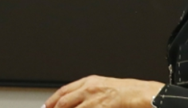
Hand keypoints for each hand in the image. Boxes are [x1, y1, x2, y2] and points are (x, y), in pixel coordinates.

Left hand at [44, 75, 164, 107]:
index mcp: (89, 82)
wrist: (140, 94)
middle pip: (64, 102)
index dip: (52, 100)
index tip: (47, 106)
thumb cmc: (126, 91)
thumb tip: (74, 101)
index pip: (64, 91)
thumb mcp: (103, 86)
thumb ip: (88, 92)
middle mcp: (89, 90)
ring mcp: (93, 101)